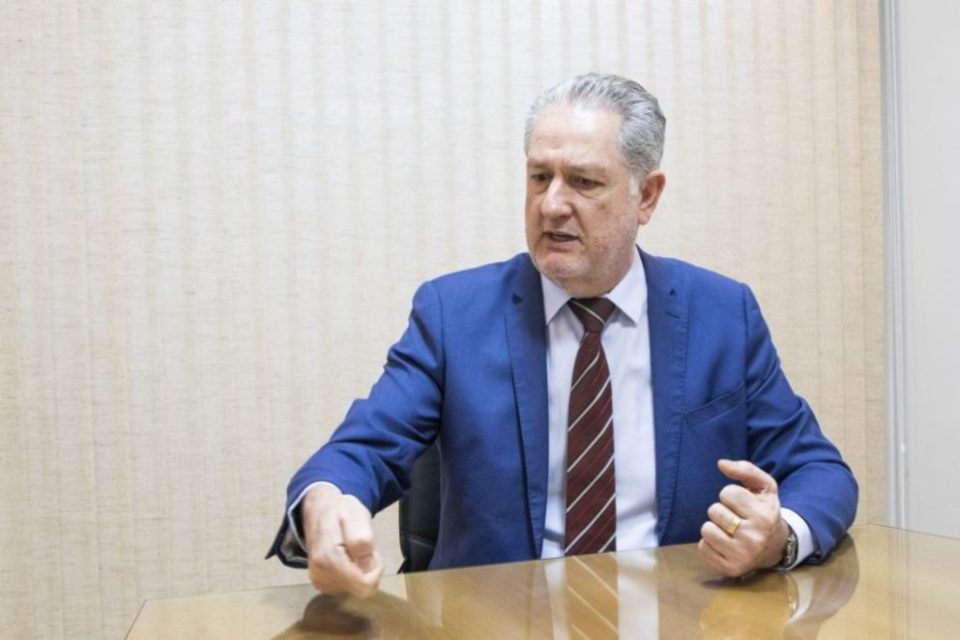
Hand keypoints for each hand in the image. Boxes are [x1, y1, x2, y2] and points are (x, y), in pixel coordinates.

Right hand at [301, 484, 382, 597]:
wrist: (318, 509)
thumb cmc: (339, 510)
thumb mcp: (356, 516)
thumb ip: (362, 541)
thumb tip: (367, 567)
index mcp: (329, 559)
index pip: (363, 586)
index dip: (375, 570)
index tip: (373, 552)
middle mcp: (320, 575)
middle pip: (359, 590)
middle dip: (368, 570)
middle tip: (364, 549)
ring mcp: (319, 580)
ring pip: (353, 590)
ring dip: (360, 572)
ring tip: (353, 550)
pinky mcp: (320, 582)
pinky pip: (345, 588)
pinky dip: (351, 575)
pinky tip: (347, 558)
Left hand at [697, 459, 788, 576]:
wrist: (775, 547)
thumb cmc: (765, 512)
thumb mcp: (764, 487)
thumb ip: (746, 470)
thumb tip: (721, 464)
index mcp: (764, 516)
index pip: (727, 493)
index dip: (731, 495)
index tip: (743, 504)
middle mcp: (754, 537)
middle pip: (714, 511)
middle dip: (722, 511)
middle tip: (736, 518)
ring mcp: (742, 555)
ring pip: (706, 529)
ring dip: (714, 527)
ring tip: (730, 531)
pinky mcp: (730, 568)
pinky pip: (703, 547)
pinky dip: (710, 543)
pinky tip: (725, 543)